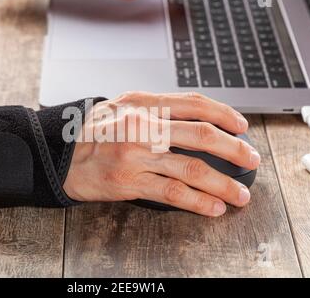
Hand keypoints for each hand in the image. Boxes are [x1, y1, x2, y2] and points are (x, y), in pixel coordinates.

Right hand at [64, 92, 260, 216]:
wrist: (58, 154)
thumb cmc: (89, 131)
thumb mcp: (120, 107)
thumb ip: (154, 108)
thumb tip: (192, 117)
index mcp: (142, 102)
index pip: (194, 103)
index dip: (224, 114)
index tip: (242, 126)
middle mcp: (142, 125)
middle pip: (201, 134)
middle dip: (234, 149)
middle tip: (252, 159)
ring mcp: (136, 154)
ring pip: (192, 167)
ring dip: (223, 183)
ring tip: (240, 194)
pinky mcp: (129, 182)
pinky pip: (172, 192)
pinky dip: (198, 201)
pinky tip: (213, 207)